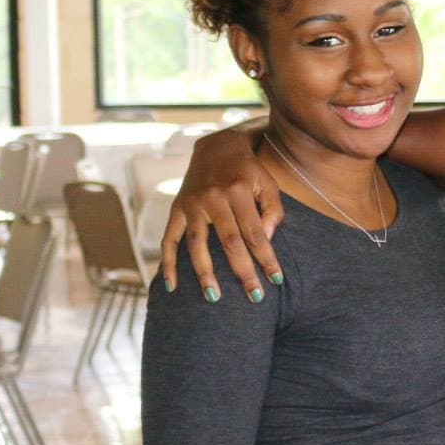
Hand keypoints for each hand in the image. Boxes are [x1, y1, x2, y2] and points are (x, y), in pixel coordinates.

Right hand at [159, 128, 285, 300]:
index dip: (266, 257)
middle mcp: (213, 198)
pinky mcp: (177, 208)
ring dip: (204, 272)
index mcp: (239, 191)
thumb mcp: (267, 183)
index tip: (276, 280)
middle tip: (254, 297)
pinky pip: (169, 239)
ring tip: (214, 297)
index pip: (255, 232)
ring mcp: (191, 204)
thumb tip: (265, 241)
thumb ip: (272, 211)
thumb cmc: (248, 171)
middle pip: (229, 242)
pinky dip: (168, 263)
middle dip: (242, 271)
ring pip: (197, 244)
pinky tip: (172, 286)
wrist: (216, 147)